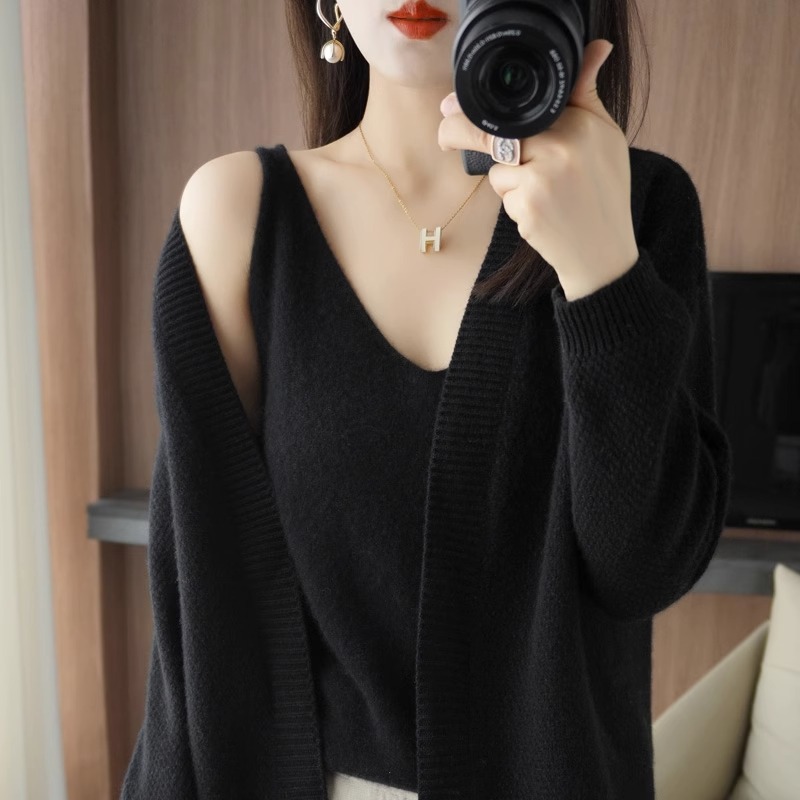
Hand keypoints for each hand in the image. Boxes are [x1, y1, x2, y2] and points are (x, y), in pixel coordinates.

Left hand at [438, 40, 639, 300]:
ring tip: (545, 193)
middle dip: (460, 132)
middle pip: (494, 132)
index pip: (518, 107)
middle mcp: (560, 146)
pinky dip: (515, 203)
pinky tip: (541, 211)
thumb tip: (594, 49)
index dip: (477, 107)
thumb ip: (587, 94)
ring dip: (509, 180)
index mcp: (580, 123)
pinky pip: (504, 195)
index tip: (451, 107)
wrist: (604, 250)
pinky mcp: (528, 206)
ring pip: (498, 168)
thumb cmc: (604, 191)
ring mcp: (542, 177)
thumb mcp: (606, 136)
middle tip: (444, 132)